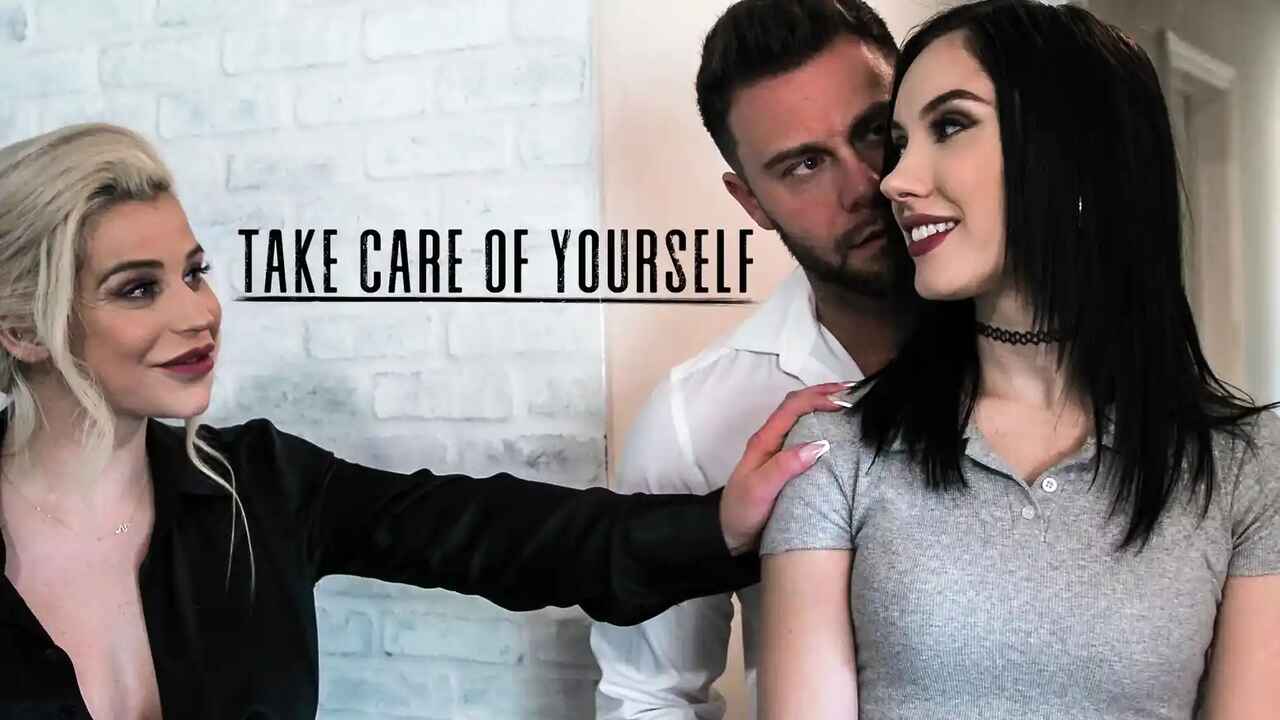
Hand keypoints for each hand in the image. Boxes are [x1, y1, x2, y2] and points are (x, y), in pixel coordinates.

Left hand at [719, 382, 853, 554]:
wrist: (729, 534)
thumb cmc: (741, 511)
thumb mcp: (760, 489)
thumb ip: (785, 467)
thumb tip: (819, 445)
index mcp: (764, 441)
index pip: (792, 408)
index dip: (818, 398)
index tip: (845, 401)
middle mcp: (772, 441)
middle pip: (798, 406)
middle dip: (824, 393)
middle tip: (855, 392)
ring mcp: (779, 452)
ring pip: (802, 419)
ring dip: (824, 406)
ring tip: (851, 404)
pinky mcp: (786, 465)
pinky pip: (806, 437)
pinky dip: (824, 427)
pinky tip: (839, 432)